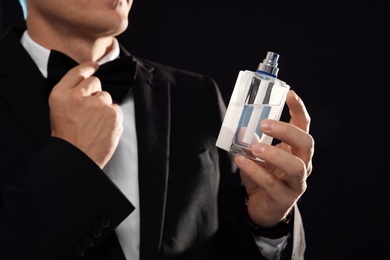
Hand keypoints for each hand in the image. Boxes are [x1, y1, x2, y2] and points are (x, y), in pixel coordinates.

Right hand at [49, 61, 123, 168]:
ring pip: (106, 96)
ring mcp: (97, 104)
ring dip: (103, 106)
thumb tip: (88, 85)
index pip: (76, 72)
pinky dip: (112, 117)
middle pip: (95, 82)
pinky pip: (115, 108)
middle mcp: (78, 96)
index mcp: (60, 94)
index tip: (94, 66)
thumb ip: (70, 95)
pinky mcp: (112, 113)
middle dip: (94, 93)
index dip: (87, 68)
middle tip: (89, 112)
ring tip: (94, 123)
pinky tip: (103, 128)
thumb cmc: (67, 139)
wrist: (76, 158)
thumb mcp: (58, 112)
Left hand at [235, 90, 313, 227]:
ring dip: (275, 154)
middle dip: (287, 131)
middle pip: (306, 143)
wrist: (261, 206)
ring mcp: (296, 182)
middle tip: (265, 124)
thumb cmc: (262, 176)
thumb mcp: (256, 155)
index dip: (299, 109)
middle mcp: (302, 164)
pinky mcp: (285, 198)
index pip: (303, 126)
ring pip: (295, 167)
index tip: (289, 93)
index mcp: (296, 149)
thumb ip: (251, 142)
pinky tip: (242, 162)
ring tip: (255, 148)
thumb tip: (242, 128)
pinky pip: (272, 184)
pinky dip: (256, 171)